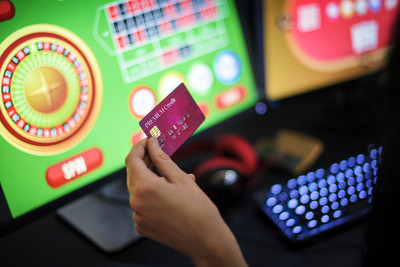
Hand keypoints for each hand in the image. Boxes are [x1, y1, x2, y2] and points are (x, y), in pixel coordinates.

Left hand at [125, 137, 246, 266]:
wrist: (205, 240)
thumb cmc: (198, 209)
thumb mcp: (181, 178)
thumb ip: (162, 159)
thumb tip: (152, 144)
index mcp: (145, 188)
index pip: (132, 160)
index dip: (139, 147)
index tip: (148, 140)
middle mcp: (136, 202)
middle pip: (132, 174)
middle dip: (143, 161)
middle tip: (157, 152)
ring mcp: (138, 217)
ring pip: (137, 189)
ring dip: (148, 178)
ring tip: (170, 176)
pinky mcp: (142, 226)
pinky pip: (141, 204)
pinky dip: (151, 196)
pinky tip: (168, 195)